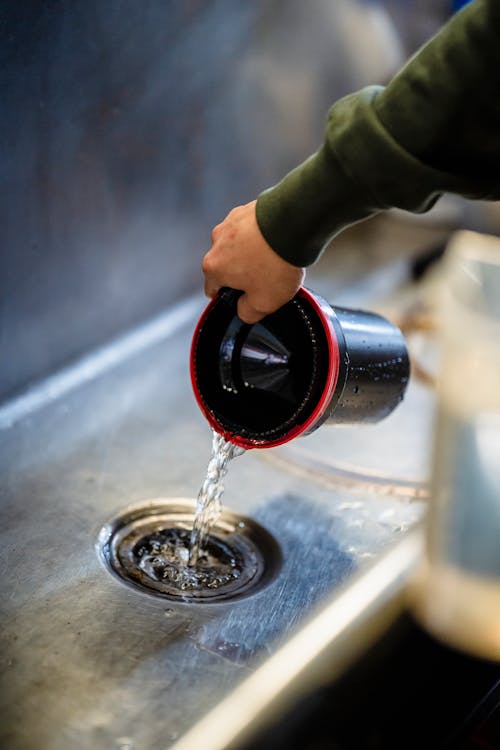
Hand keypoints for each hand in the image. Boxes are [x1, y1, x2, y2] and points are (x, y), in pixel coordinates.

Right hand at [202, 200, 304, 323]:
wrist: (294, 223)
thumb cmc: (276, 261)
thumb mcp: (264, 303)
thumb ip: (248, 313)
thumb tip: (243, 311)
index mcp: (213, 267)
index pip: (213, 290)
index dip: (230, 298)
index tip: (247, 298)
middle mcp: (217, 242)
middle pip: (227, 266)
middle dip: (244, 273)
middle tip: (269, 278)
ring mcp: (231, 222)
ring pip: (239, 246)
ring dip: (253, 253)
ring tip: (276, 257)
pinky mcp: (246, 209)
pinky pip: (251, 229)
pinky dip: (262, 236)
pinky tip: (278, 241)